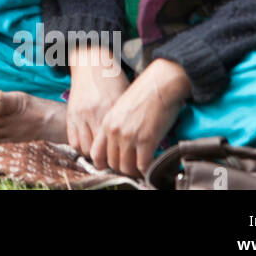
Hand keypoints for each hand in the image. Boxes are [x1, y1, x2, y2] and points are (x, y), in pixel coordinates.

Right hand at [65, 43, 127, 156]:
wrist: (91, 61)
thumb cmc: (113, 78)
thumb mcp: (125, 96)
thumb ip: (127, 117)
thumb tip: (137, 138)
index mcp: (112, 110)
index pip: (116, 144)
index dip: (122, 157)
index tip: (126, 161)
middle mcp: (95, 114)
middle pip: (100, 151)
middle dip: (107, 159)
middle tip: (114, 161)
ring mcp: (81, 115)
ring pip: (86, 149)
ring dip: (93, 155)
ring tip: (101, 155)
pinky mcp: (71, 114)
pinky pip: (73, 140)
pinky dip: (81, 147)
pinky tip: (89, 145)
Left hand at [89, 58, 189, 177]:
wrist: (159, 84)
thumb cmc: (143, 95)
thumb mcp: (120, 109)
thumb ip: (115, 126)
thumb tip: (118, 144)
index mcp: (106, 124)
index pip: (96, 153)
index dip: (103, 164)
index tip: (113, 166)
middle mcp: (114, 131)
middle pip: (112, 163)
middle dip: (122, 168)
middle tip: (132, 167)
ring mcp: (129, 137)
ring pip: (126, 167)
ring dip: (134, 171)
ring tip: (141, 168)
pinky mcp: (146, 140)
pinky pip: (142, 165)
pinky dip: (146, 169)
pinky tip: (151, 165)